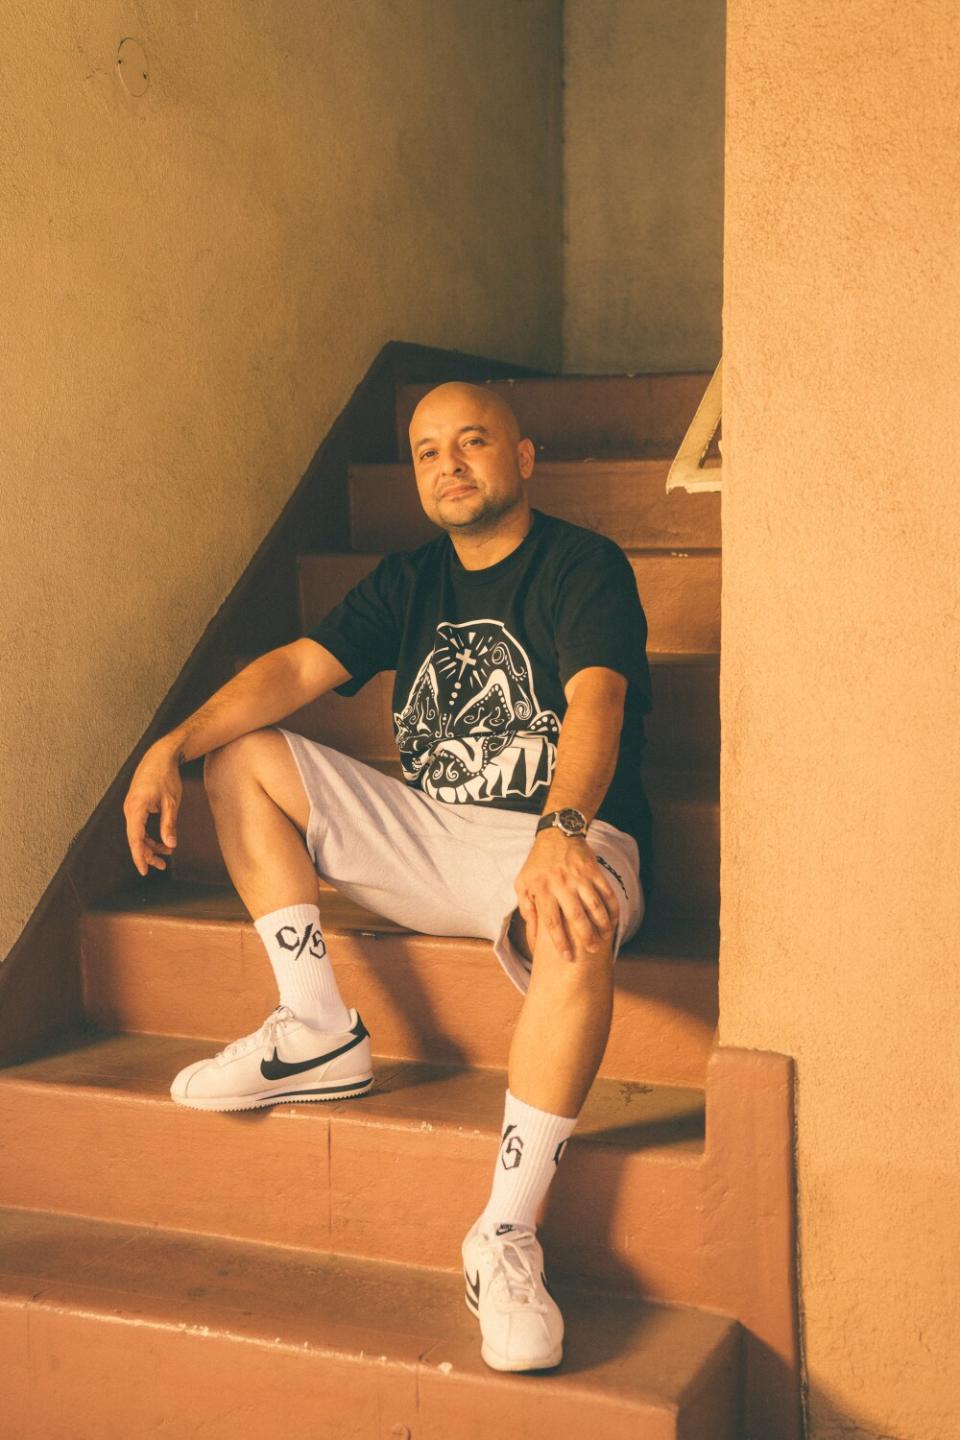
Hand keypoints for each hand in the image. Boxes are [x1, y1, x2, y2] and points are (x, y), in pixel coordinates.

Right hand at [122, 741, 182, 875]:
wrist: (160, 756)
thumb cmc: (166, 776)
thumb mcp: (172, 802)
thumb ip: (169, 825)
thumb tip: (170, 845)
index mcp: (136, 808)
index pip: (135, 838)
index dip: (139, 856)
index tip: (144, 870)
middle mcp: (130, 809)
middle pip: (135, 839)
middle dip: (148, 854)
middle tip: (162, 866)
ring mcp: (131, 807)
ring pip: (138, 833)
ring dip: (150, 845)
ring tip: (166, 855)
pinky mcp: (136, 806)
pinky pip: (140, 825)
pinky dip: (150, 835)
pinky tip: (163, 841)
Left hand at [514, 829, 619, 961]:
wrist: (557, 833)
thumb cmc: (537, 863)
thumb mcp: (522, 883)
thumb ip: (526, 908)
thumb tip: (532, 932)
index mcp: (542, 889)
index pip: (552, 921)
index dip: (560, 941)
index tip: (567, 956)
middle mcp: (561, 884)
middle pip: (576, 916)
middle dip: (585, 936)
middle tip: (592, 950)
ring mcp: (579, 877)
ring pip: (594, 905)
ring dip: (602, 923)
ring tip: (605, 937)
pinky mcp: (593, 870)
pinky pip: (606, 891)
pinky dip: (612, 907)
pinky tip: (614, 919)